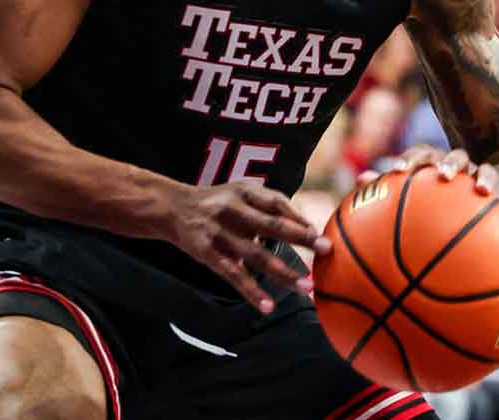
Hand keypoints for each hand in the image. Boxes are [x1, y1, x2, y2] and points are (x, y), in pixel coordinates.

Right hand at [165, 180, 329, 313]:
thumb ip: (270, 206)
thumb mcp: (241, 194)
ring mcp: (219, 232)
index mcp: (244, 192)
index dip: (299, 218)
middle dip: (301, 238)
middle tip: (326, 250)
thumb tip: (308, 228)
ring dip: (283, 272)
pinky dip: (252, 292)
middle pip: (272, 226)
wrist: (172, 208)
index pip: (277, 202)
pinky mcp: (207, 253)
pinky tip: (268, 306)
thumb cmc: (218, 202)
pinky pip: (234, 275)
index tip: (320, 234)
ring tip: (306, 287)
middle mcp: (233, 209)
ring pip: (256, 255)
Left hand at [360, 146, 498, 237]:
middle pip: (455, 157)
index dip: (408, 162)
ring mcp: (488, 178)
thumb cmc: (449, 204)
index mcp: (438, 166)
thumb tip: (355, 187)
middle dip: (449, 164)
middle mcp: (463, 167)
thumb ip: (391, 196)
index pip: (421, 156)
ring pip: (486, 171)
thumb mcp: (423, 202)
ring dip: (485, 178)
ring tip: (485, 189)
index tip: (395, 173)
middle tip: (442, 176)